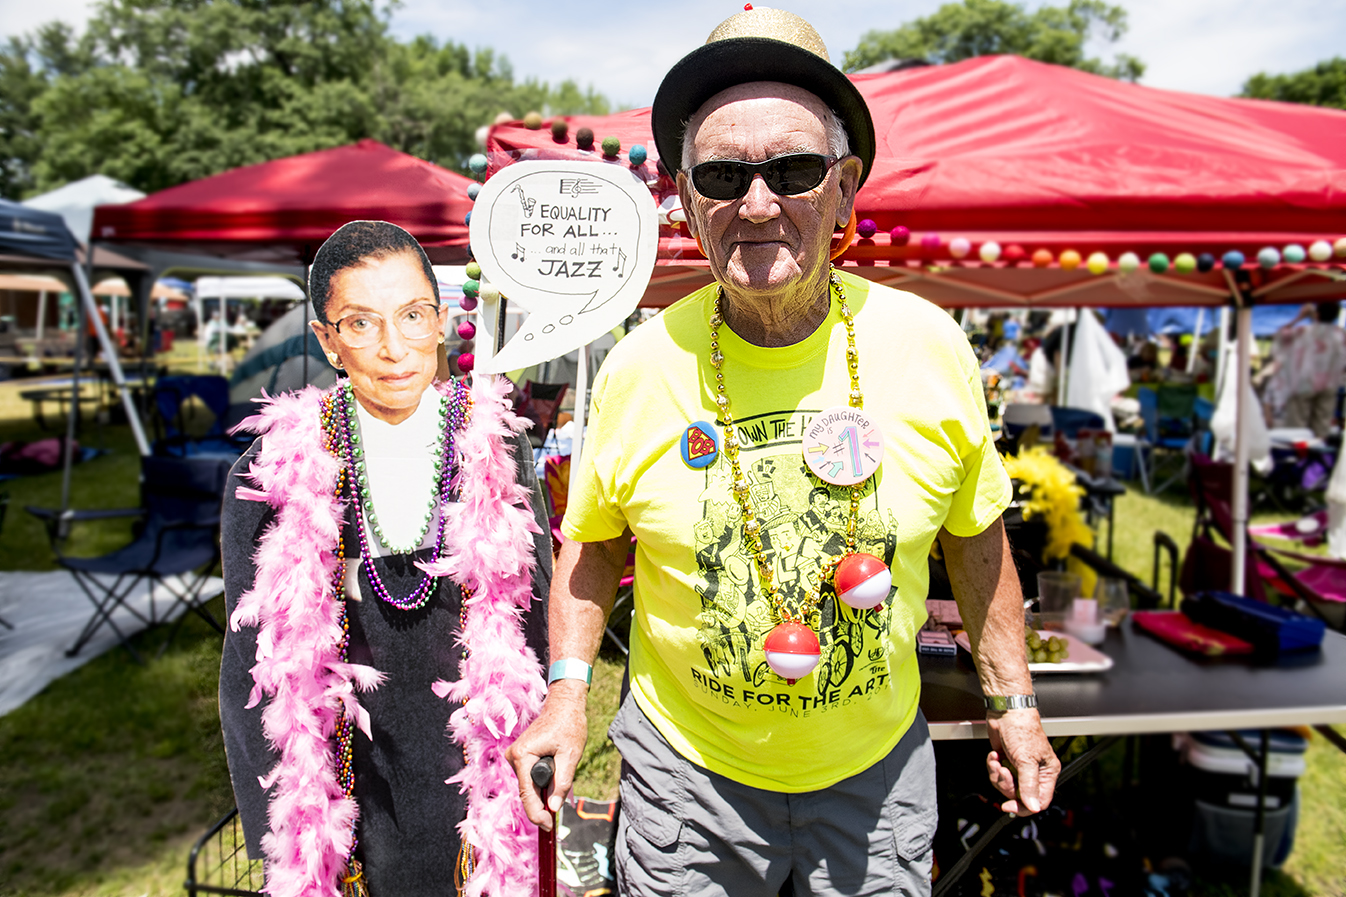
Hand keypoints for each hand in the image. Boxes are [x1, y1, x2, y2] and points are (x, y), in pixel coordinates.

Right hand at [505, 681, 589, 829]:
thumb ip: (562, 782)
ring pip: (529, 785)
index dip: (537, 814)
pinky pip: (530, 777)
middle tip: (559, 806)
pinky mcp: (520, 757)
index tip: (548, 827)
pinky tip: (555, 771)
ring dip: (544, 789)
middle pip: (527, 791)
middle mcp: (513, 757)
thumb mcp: (570, 755)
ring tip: (562, 773)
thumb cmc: (569, 725)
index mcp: (523, 755)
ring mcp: (515, 757)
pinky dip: (542, 782)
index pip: (527, 793)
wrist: (564, 704)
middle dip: (542, 801)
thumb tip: (553, 807)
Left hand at [985, 708, 1058, 815]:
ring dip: (997, 774)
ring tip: (997, 761)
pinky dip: (993, 765)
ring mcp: (1019, 766)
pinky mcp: (1006, 760)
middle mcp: (1034, 772)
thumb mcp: (1027, 760)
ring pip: (1006, 785)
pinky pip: (997, 773)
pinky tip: (994, 755)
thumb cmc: (1022, 728)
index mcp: (1047, 773)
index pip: (1039, 801)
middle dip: (1006, 784)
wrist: (1005, 711)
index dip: (1024, 806)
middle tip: (1003, 772)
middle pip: (1019, 795)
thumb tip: (1033, 807)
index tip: (1009, 806)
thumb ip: (1029, 785)